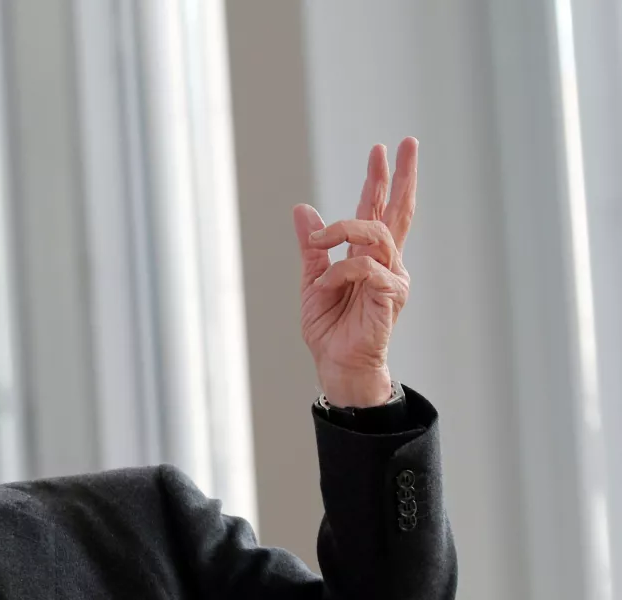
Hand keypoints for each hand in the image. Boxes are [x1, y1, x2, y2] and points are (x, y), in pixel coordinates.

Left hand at [292, 138, 417, 407]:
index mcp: (368, 256)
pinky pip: (367, 268)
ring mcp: (392, 278)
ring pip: (376, 234)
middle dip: (401, 177)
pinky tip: (326, 286)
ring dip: (343, 231)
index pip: (377, 210)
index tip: (382, 149)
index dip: (379, 180)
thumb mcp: (311, 278)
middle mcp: (386, 262)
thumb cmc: (329, 327)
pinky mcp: (391, 296)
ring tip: (321, 240)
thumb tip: (302, 208)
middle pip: (398, 211)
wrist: (335, 363)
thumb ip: (312, 246)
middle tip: (406, 144)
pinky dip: (340, 271)